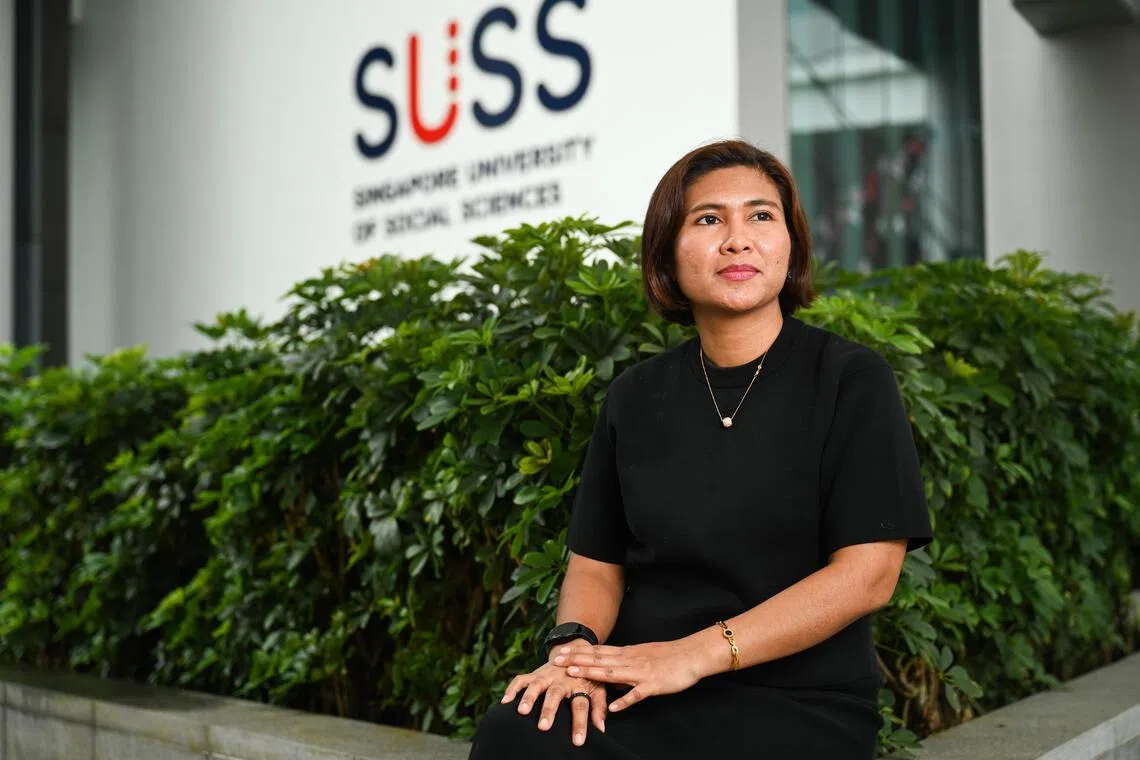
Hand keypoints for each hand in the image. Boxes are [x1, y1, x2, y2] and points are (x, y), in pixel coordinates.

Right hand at [500, 641, 606, 746]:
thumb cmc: (586, 677)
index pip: (581, 705)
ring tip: (521, 712)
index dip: (580, 723)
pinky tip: (505, 702)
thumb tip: (601, 729)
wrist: (574, 651)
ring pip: (536, 685)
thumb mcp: (598, 689)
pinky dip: (512, 689)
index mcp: (579, 684)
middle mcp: (562, 679)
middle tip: (543, 727)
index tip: (577, 742)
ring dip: (529, 697)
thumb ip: (599, 708)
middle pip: (555, 694)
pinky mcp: (534, 673)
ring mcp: (546, 675)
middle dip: (549, 710)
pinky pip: (521, 680)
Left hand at [551, 638, 707, 711]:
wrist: (691, 655)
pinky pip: (637, 694)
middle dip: (576, 660)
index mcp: (627, 653)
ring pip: (612, 673)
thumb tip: (607, 669)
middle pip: (599, 660)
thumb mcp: (641, 654)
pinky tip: (614, 708)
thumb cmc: (667, 656)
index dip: (578, 651)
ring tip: (574, 675)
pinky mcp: (653, 685)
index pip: (598, 651)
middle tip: (556, 660)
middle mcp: (630, 660)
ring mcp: (640, 672)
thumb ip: (623, 661)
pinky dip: (625, 700)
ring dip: (592, 674)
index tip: (560, 651)